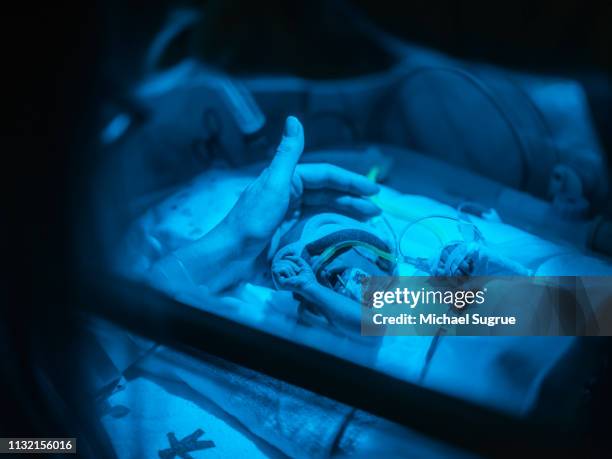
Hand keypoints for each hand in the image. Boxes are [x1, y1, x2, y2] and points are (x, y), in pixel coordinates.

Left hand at [226, 116, 379, 255]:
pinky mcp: (291, 240)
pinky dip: (335, 234)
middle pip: (329, 195)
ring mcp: (292, 220)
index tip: (374, 190)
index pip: (326, 176)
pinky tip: (349, 239)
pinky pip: (319, 233)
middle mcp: (291, 198)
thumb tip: (293, 119)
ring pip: (327, 214)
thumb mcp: (272, 184)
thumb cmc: (251, 221)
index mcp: (288, 182)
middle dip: (354, 200)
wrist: (230, 258)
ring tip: (370, 225)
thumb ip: (287, 154)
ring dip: (348, 217)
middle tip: (377, 211)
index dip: (351, 181)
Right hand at [272, 253, 316, 293]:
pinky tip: (291, 277)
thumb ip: (294, 259)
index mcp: (283, 277)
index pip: (280, 263)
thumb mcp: (301, 264)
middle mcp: (278, 281)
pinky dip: (286, 270)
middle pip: (278, 263)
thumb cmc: (307, 277)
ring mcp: (277, 283)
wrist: (310, 285)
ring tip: (294, 276)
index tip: (298, 270)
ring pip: (277, 265)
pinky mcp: (278, 283)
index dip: (289, 262)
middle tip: (297, 272)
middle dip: (290, 264)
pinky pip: (276, 270)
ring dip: (289, 267)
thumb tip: (285, 257)